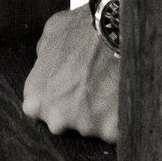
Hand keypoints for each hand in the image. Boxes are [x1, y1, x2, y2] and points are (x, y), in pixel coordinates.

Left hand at [21, 5, 119, 142]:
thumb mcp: (52, 32)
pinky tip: (125, 97)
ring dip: (103, 114)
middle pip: (67, 123)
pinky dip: (123, 120)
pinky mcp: (111, 131)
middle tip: (94, 85)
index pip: (41, 110)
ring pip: (95, 128)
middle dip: (79, 110)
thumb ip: (44, 54)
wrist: (118, 30)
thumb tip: (46, 59)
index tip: (70, 86)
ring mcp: (84, 127)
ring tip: (113, 87)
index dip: (58, 97)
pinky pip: (118, 132)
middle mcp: (56, 118)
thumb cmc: (83, 28)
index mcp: (36, 100)